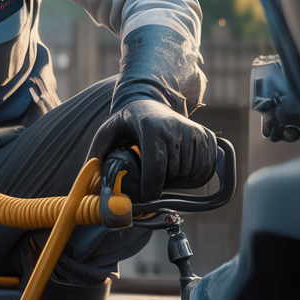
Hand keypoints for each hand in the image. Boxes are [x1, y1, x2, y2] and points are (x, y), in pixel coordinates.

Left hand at [88, 99, 216, 201]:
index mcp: (152, 128)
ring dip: (178, 182)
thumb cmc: (128, 122)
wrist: (153, 103)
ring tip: (163, 169)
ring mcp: (196, 133)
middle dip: (161, 184)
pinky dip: (193, 178)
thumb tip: (90, 185)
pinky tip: (179, 169)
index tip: (144, 197)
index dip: (150, 190)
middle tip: (149, 176)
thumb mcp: (107, 133)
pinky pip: (205, 172)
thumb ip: (96, 156)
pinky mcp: (208, 138)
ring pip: (191, 176)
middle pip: (173, 175)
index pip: (157, 169)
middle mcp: (177, 128)